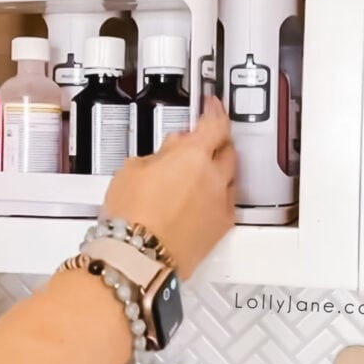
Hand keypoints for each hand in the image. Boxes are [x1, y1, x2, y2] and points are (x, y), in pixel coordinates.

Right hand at [104, 98, 234, 279]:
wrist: (139, 257)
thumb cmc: (132, 217)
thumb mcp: (132, 169)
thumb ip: (158, 154)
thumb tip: (168, 150)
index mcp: (194, 155)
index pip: (215, 123)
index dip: (215, 111)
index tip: (213, 106)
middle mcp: (214, 178)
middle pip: (227, 149)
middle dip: (216, 142)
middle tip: (202, 141)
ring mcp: (220, 203)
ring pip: (231, 176)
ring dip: (220, 169)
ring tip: (200, 171)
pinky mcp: (221, 228)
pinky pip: (228, 203)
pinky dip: (220, 195)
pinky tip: (204, 198)